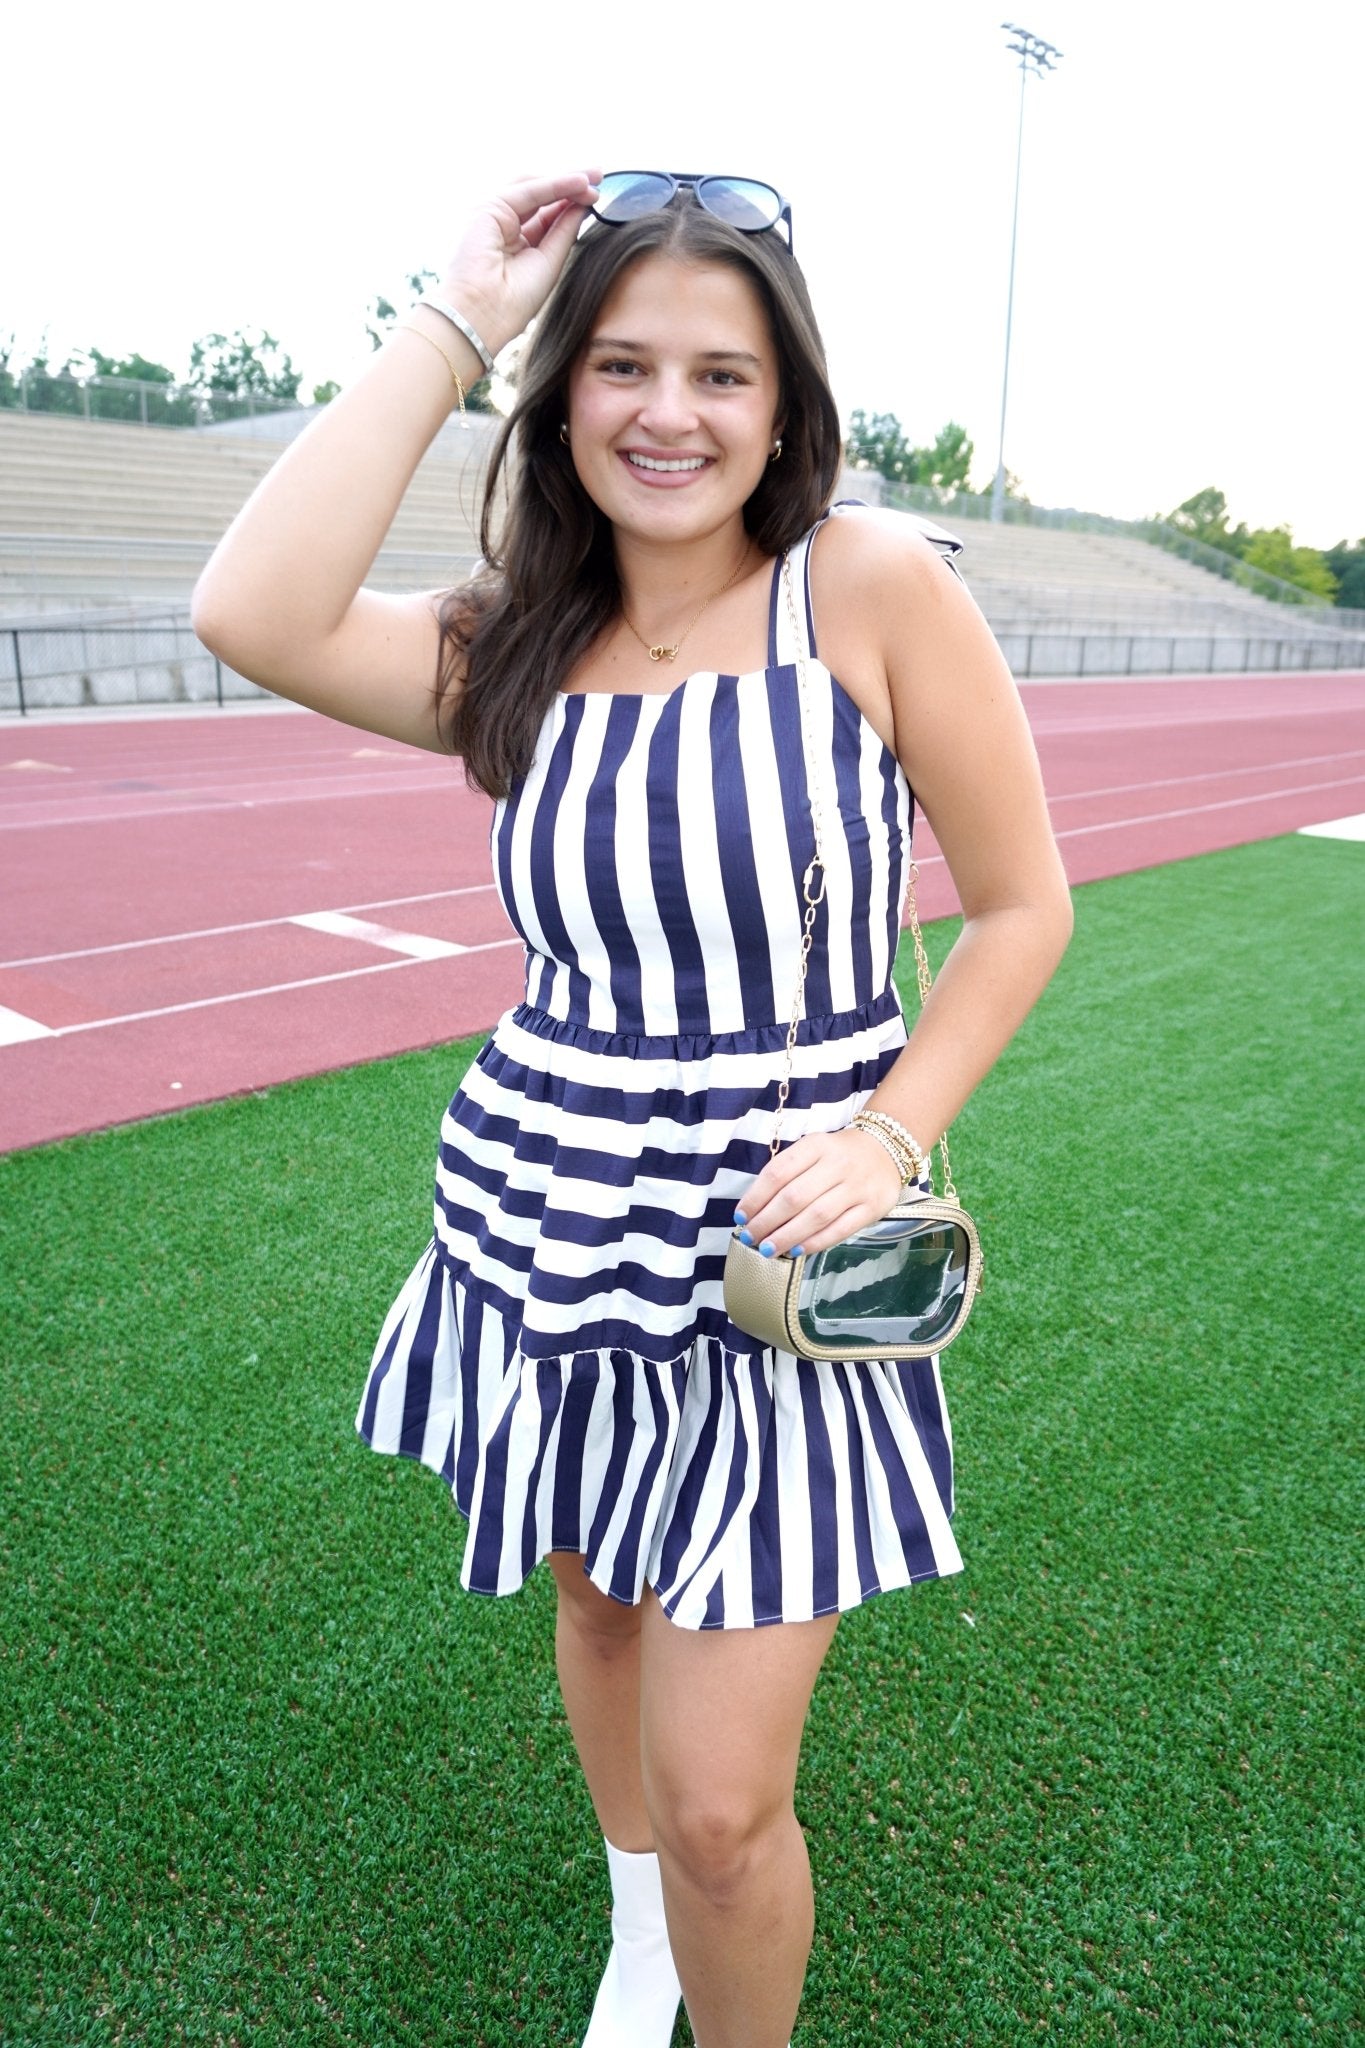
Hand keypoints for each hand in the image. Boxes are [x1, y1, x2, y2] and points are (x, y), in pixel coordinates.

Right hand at [439, 170, 601, 360]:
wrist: (484, 314)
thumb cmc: (514, 301)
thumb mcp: (550, 260)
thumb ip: (564, 230)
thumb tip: (583, 204)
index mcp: (517, 242)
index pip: (548, 214)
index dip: (572, 204)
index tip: (597, 198)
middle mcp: (504, 225)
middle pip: (542, 195)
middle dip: (571, 185)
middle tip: (600, 177)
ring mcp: (495, 214)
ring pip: (535, 187)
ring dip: (566, 180)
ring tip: (594, 178)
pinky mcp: (490, 207)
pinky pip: (530, 190)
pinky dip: (556, 184)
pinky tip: (579, 182)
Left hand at [734, 1128, 903, 1259]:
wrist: (886, 1149)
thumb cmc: (838, 1155)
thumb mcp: (813, 1150)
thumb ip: (788, 1174)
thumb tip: (756, 1209)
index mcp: (816, 1145)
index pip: (778, 1172)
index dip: (755, 1197)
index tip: (741, 1216)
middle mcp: (837, 1164)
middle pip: (795, 1197)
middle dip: (767, 1221)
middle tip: (750, 1237)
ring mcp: (857, 1187)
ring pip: (816, 1215)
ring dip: (787, 1235)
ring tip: (767, 1249)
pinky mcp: (872, 1208)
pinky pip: (840, 1229)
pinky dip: (816, 1241)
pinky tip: (798, 1249)